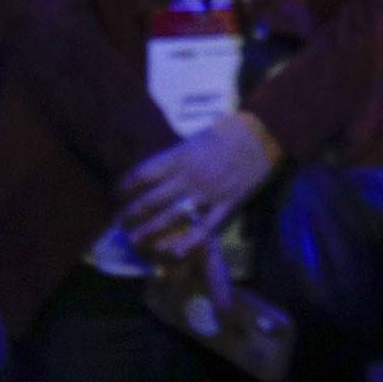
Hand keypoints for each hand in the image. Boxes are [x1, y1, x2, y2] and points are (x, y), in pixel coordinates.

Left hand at [120, 114, 282, 261]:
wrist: (264, 133)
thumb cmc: (232, 130)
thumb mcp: (198, 137)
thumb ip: (180, 155)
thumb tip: (162, 168)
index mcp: (180, 156)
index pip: (143, 174)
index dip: (126, 185)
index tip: (118, 192)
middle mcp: (189, 177)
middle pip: (151, 199)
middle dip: (131, 213)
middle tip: (119, 222)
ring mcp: (208, 193)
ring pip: (172, 216)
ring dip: (150, 229)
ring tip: (135, 239)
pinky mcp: (226, 204)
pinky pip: (205, 226)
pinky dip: (190, 241)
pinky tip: (176, 252)